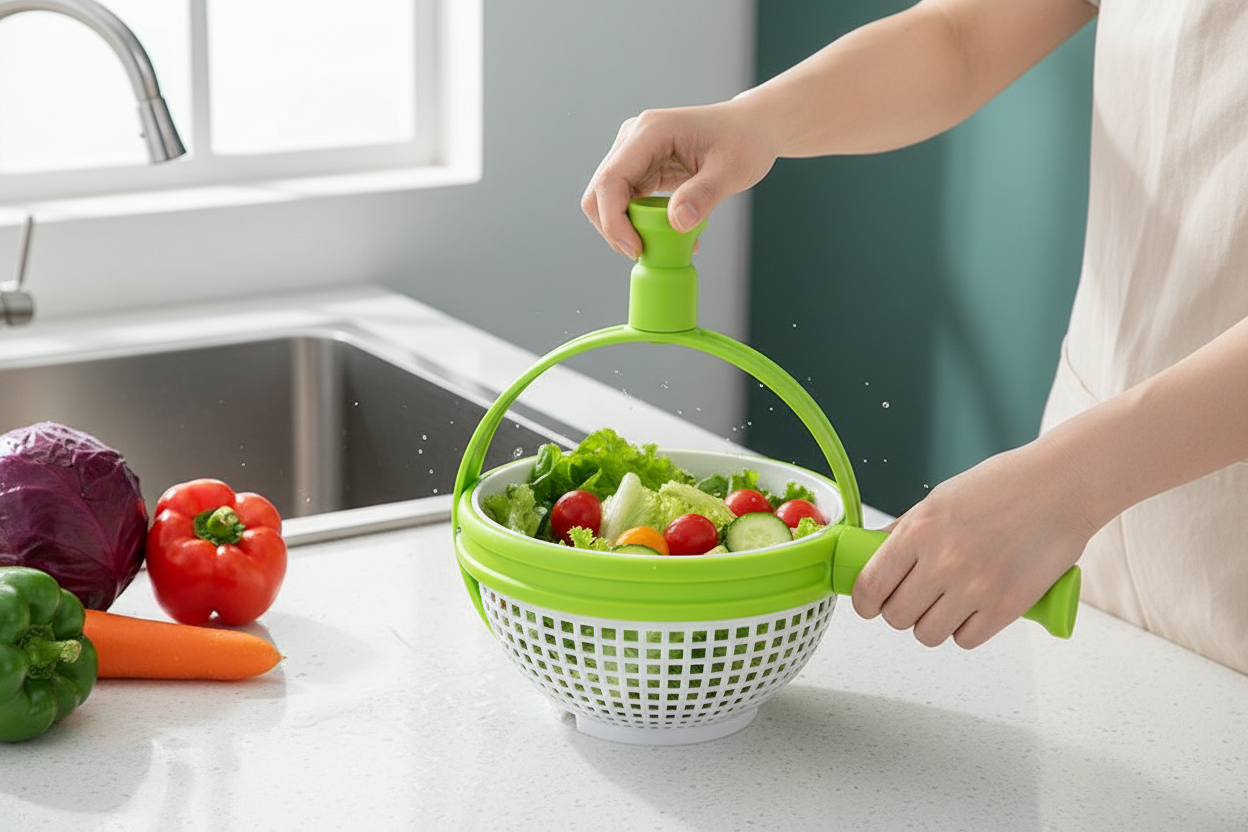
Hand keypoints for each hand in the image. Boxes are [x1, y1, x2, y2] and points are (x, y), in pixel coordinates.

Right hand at [581, 98, 779, 257]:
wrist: (752, 128)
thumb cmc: (745, 140)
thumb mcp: (731, 170)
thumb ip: (703, 195)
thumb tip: (676, 223)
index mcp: (649, 132)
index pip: (611, 180)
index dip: (614, 221)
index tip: (636, 250)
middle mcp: (633, 140)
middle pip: (599, 193)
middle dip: (614, 229)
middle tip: (645, 253)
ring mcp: (634, 154)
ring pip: (608, 201)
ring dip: (627, 229)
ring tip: (665, 243)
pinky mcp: (641, 169)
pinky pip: (627, 203)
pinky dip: (640, 225)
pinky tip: (670, 234)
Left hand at [852, 441, 1095, 648]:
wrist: (1062, 487)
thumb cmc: (1003, 486)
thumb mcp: (939, 499)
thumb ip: (904, 531)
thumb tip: (870, 551)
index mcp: (920, 530)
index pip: (871, 586)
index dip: (865, 602)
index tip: (870, 603)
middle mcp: (943, 562)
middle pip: (896, 616)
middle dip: (899, 612)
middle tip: (912, 599)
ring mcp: (975, 587)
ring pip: (927, 634)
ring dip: (931, 624)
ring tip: (945, 604)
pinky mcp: (1007, 607)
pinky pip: (966, 640)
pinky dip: (964, 630)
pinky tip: (972, 610)